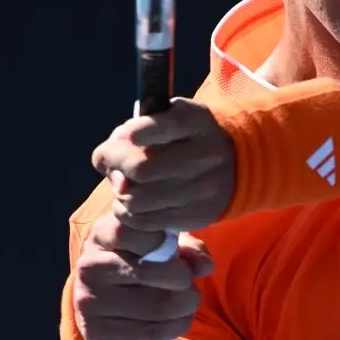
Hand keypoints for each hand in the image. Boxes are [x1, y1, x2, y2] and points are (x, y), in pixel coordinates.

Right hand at [72, 214, 215, 339]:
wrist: (101, 303)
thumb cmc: (138, 262)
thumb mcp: (161, 245)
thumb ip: (187, 248)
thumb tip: (206, 265)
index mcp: (103, 233)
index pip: (134, 232)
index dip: (163, 241)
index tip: (173, 250)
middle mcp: (90, 264)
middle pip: (152, 273)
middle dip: (185, 281)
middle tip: (189, 284)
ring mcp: (89, 299)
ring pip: (157, 306)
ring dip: (185, 308)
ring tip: (187, 302)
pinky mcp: (96, 330)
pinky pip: (151, 331)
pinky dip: (175, 327)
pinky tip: (177, 320)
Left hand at [90, 98, 238, 240]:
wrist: (234, 165)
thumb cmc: (184, 138)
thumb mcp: (169, 117)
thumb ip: (136, 128)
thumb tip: (105, 159)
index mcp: (196, 122)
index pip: (161, 126)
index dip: (133, 133)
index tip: (122, 137)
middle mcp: (205, 154)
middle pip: (141, 168)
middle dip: (115, 166)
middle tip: (111, 165)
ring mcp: (203, 188)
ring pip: (138, 199)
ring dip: (119, 193)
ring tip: (123, 186)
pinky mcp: (197, 216)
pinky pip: (145, 221)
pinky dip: (128, 213)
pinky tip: (131, 203)